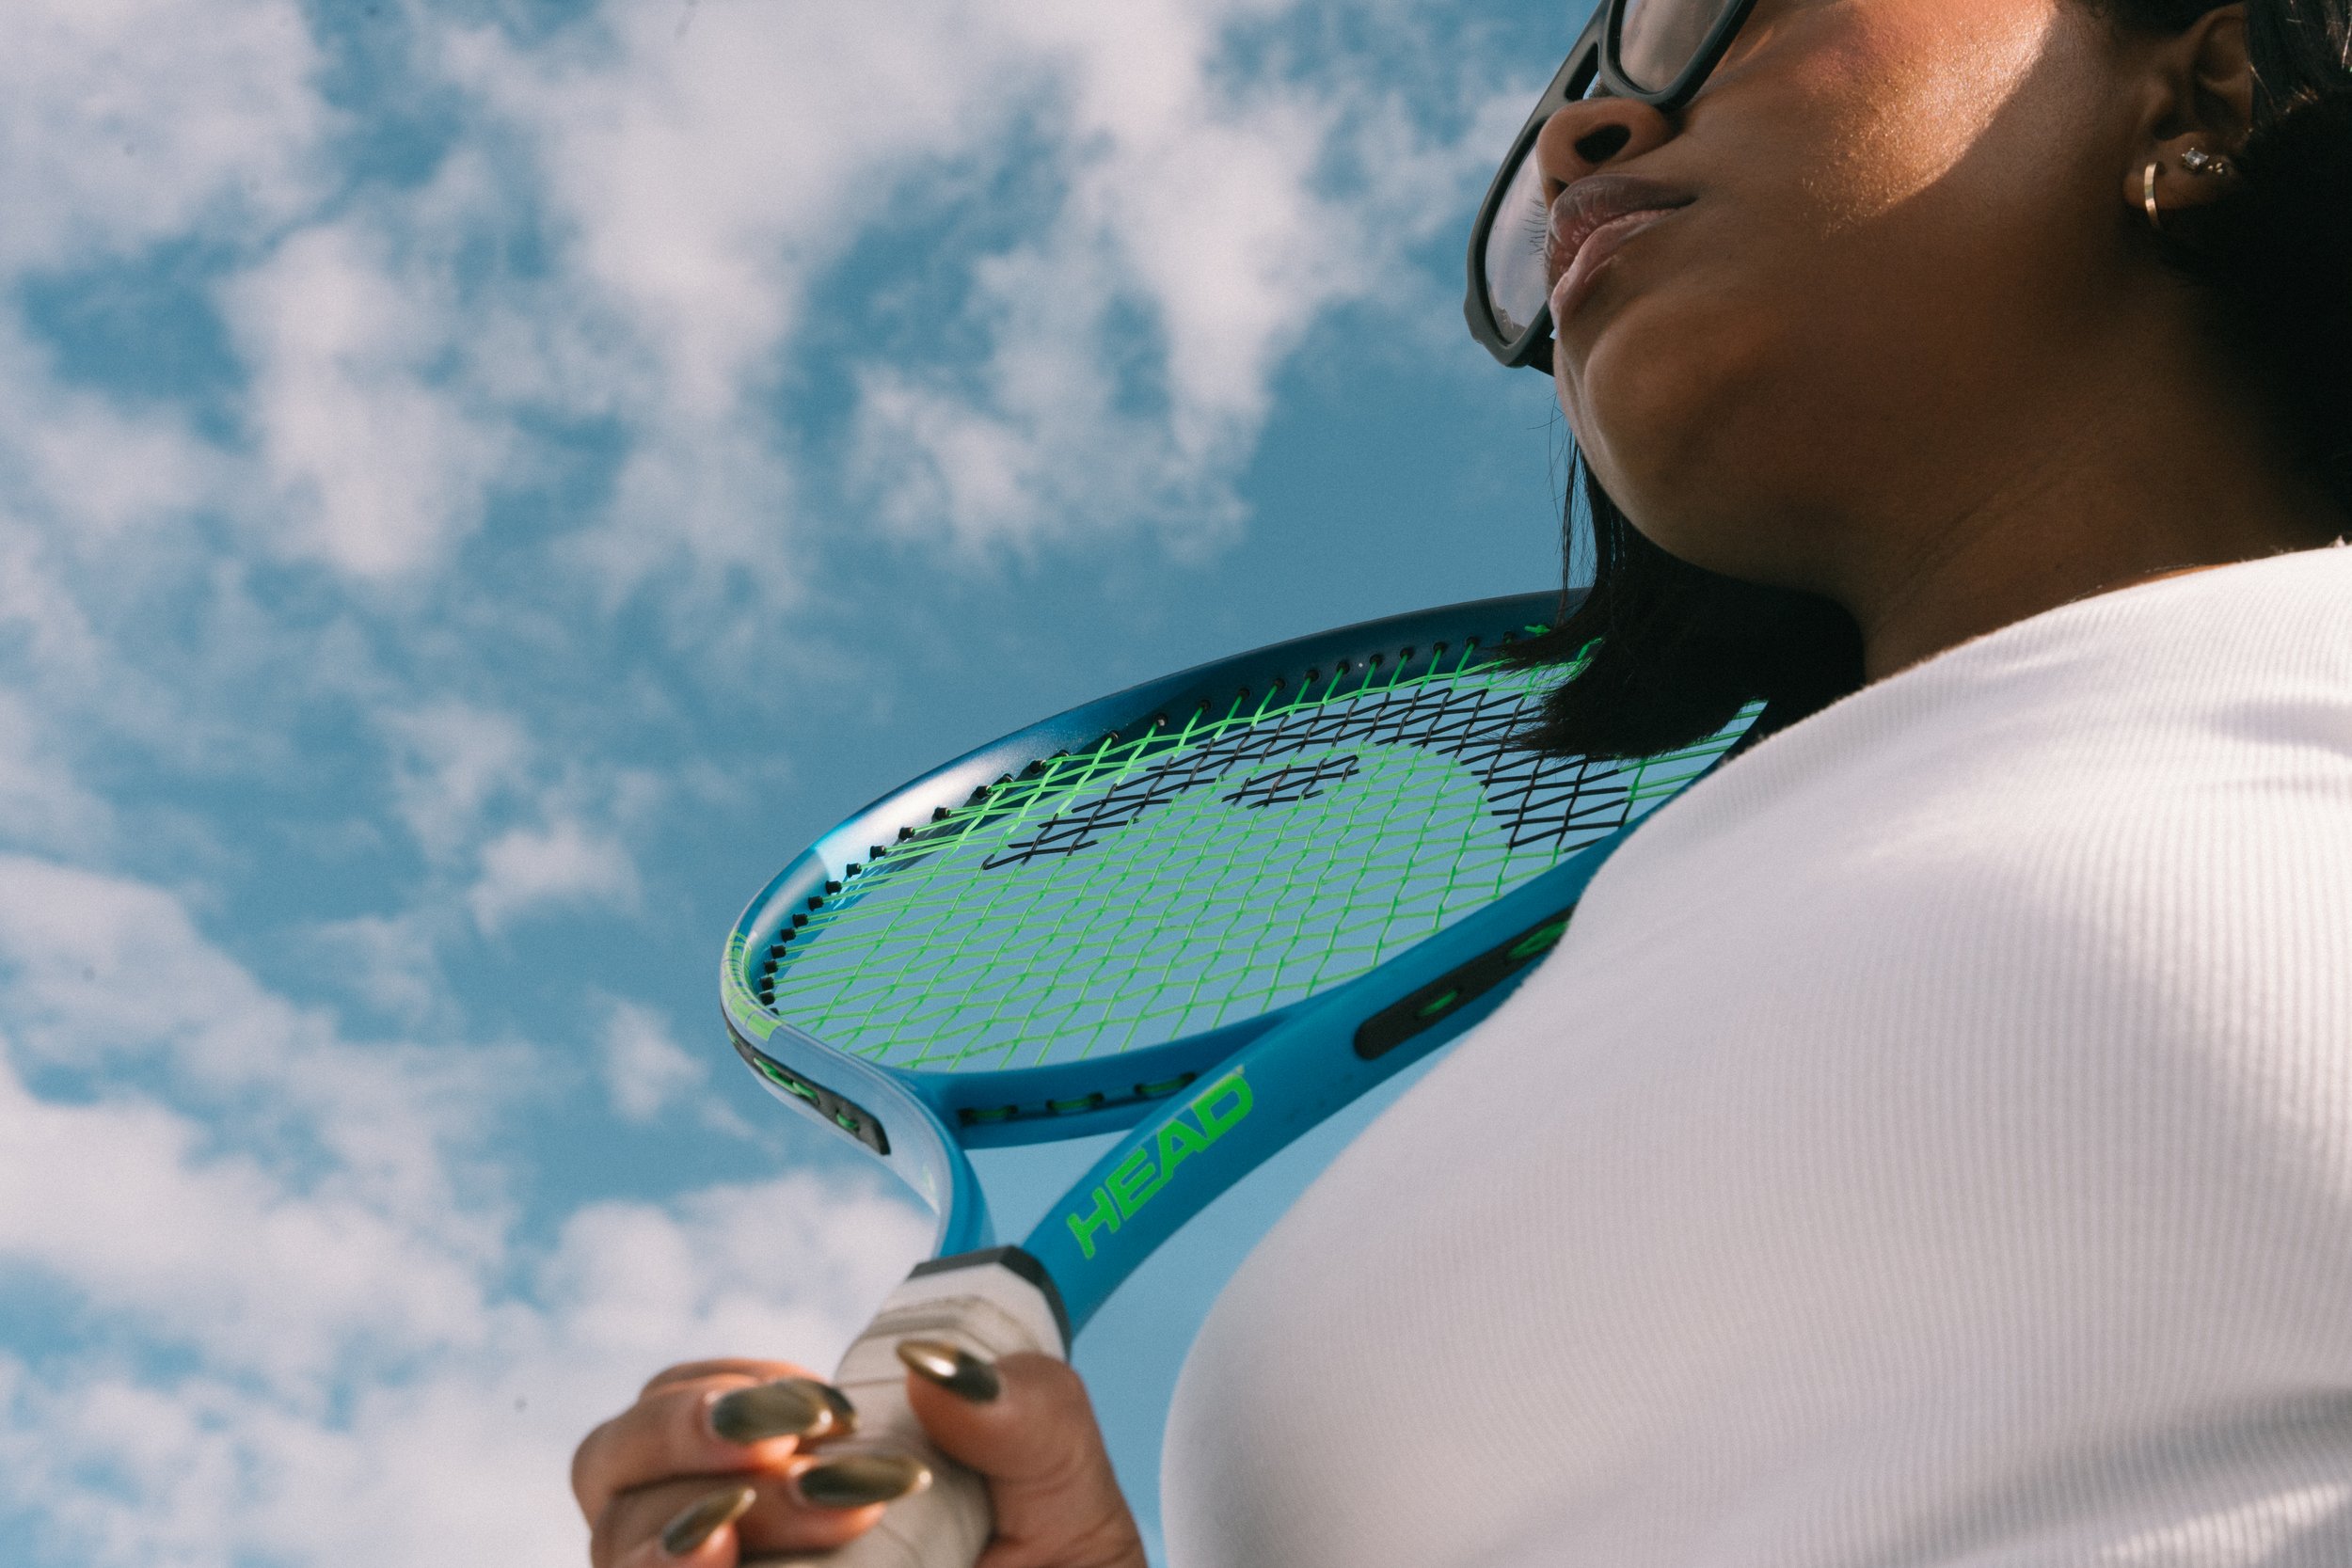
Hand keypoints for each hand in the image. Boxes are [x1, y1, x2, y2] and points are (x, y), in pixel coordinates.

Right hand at [572, 1346, 1146, 1567]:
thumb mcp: (1067, 1489)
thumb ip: (1029, 1410)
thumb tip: (938, 1363)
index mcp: (781, 1478)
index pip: (672, 1408)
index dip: (724, 1388)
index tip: (828, 1408)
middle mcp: (729, 1546)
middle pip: (609, 1468)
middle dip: (688, 1433)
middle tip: (803, 1443)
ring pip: (619, 1547)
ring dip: (700, 1516)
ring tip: (836, 1515)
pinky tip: (733, 1561)